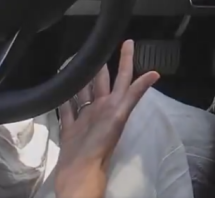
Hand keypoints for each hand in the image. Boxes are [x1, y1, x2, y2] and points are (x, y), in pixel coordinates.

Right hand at [54, 40, 158, 197]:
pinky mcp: (70, 130)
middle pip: (100, 83)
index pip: (123, 76)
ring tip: (74, 64)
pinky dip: (63, 100)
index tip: (127, 41)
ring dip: (79, 81)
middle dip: (99, 66)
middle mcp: (101, 110)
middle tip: (94, 47)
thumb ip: (134, 94)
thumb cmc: (101, 145)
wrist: (80, 173)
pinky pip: (66, 111)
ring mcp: (85, 120)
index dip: (126, 59)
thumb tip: (155, 73)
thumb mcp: (120, 116)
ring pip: (83, 95)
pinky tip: (59, 90)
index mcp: (114, 105)